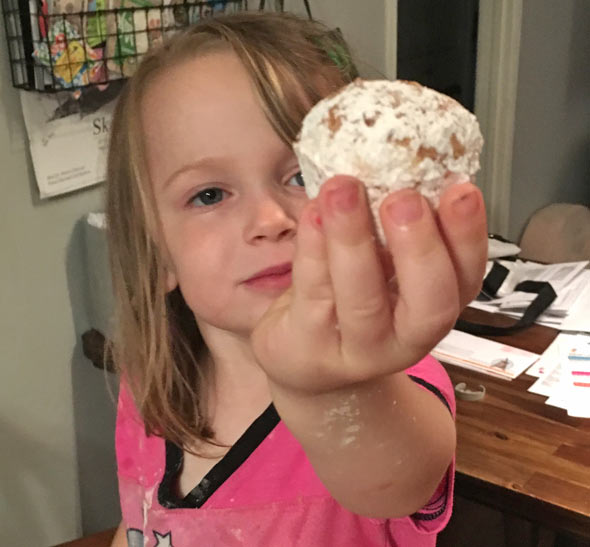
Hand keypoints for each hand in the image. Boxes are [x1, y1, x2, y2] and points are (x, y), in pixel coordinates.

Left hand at [251, 174, 487, 393]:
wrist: (308, 360)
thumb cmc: (351, 302)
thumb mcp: (385, 271)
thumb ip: (396, 232)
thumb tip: (401, 161)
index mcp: (433, 308)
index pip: (465, 278)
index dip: (468, 236)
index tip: (460, 189)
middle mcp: (404, 337)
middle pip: (429, 304)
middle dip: (420, 248)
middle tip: (405, 198)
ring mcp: (356, 348)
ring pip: (362, 299)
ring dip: (353, 241)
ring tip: (343, 190)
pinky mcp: (310, 344)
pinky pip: (313, 292)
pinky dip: (313, 247)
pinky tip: (312, 212)